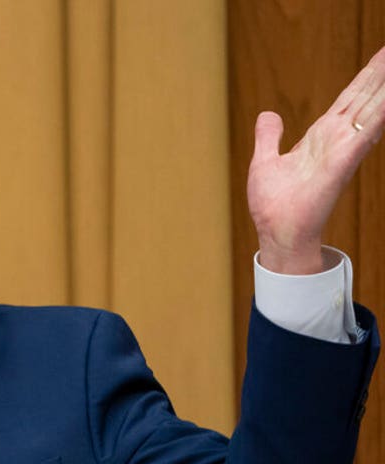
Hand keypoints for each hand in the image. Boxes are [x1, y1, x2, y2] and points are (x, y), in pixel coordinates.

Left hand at [248, 45, 384, 273]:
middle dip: (380, 74)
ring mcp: (342, 150)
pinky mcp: (341, 163)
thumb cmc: (274, 204)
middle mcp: (337, 140)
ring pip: (370, 110)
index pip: (349, 99)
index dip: (365, 78)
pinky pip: (363, 134)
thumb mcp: (265, 161)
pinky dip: (377, 115)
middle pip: (363, 97)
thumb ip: (269, 136)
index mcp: (321, 137)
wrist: (277, 234)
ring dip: (383, 88)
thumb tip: (268, 115)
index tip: (382, 55)